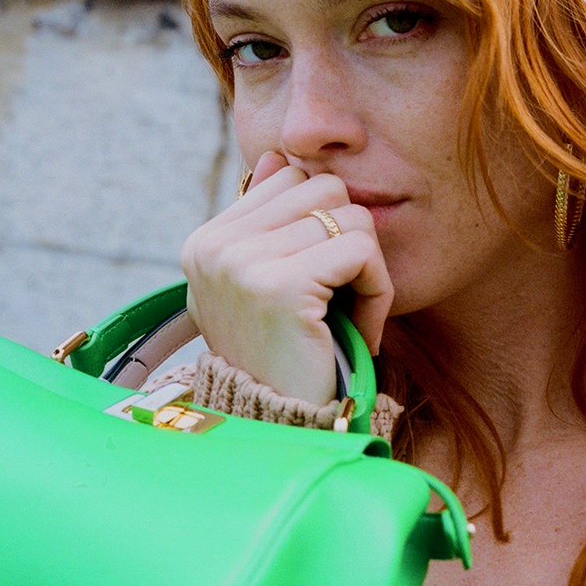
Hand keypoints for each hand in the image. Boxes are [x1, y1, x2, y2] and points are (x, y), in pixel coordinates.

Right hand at [180, 151, 393, 404]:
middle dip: (348, 239)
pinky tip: (361, 329)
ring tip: (348, 317)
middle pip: (323, 187)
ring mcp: (242, 263)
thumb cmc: (286, 360)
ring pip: (349, 215)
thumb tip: (278, 155)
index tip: (320, 280)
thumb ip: (270, 222)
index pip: (290, 176)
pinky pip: (361, 250)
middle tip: (342, 297)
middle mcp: (216, 246)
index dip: (323, 222)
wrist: (280, 431)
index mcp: (208, 241)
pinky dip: (377, 291)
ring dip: (367, 270)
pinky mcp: (279, 285)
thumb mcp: (266, 285)